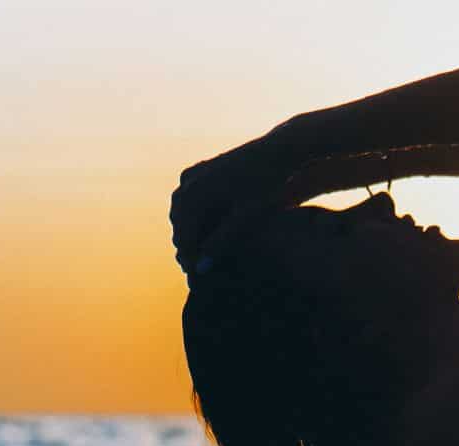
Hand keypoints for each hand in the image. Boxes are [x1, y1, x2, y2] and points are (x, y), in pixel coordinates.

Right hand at [170, 126, 297, 274]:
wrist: (278, 150)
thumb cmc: (266, 184)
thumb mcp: (246, 216)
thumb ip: (222, 241)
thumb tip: (200, 268)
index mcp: (195, 193)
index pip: (184, 235)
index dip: (190, 259)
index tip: (196, 280)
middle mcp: (188, 182)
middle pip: (180, 224)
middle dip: (188, 248)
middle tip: (196, 273)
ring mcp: (192, 175)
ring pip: (183, 213)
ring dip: (190, 234)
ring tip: (201, 257)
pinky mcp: (201, 172)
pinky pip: (191, 201)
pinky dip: (196, 219)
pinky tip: (207, 234)